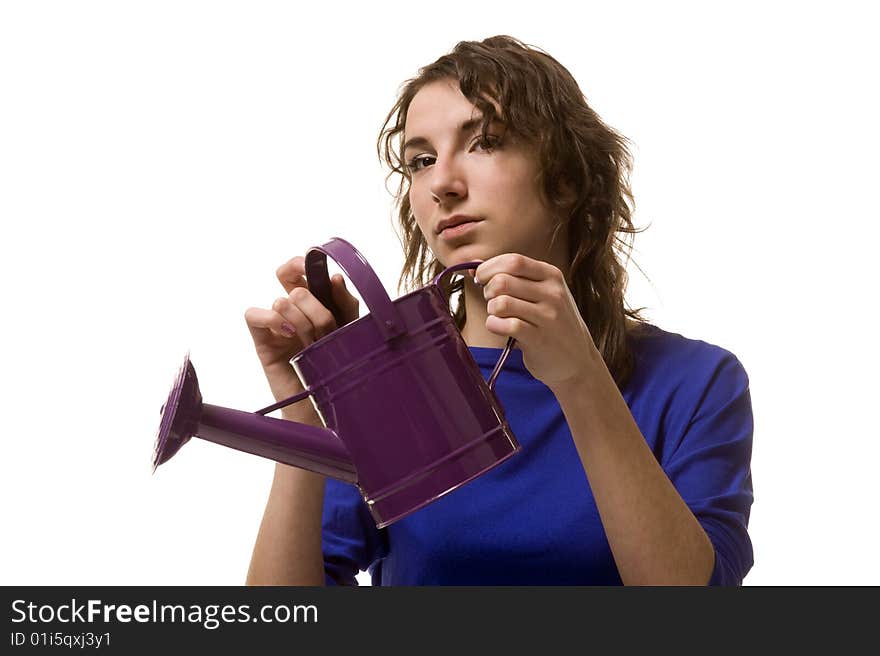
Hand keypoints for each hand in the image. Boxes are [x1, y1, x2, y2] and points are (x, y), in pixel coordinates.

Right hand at [244, 255, 359, 382]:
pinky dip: (272, 319)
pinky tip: (289, 334)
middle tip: (325, 328)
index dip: (302, 263)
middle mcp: (294, 311)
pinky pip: (255, 314)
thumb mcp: (350, 329)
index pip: (299, 269)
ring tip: (310, 341)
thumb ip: (345, 303)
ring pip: (281, 301)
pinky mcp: (263, 341)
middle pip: (296, 287)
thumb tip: (333, 278)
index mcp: (315, 302)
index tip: (311, 264)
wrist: (327, 404)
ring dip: (301, 320)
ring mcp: (277, 325)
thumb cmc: (338, 367)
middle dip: (316, 306)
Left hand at [474, 253, 600, 389]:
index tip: (481, 278)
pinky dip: (494, 325)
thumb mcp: (542, 293)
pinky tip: (499, 327)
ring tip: (499, 315)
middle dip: (487, 291)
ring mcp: (548, 316)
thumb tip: (473, 265)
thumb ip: (512, 277)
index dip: (489, 268)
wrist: (577, 359)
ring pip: (501, 303)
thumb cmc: (552, 323)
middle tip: (493, 301)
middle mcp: (553, 293)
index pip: (513, 261)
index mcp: (551, 275)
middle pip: (502, 281)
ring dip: (491, 310)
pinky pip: (506, 325)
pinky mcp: (540, 339)